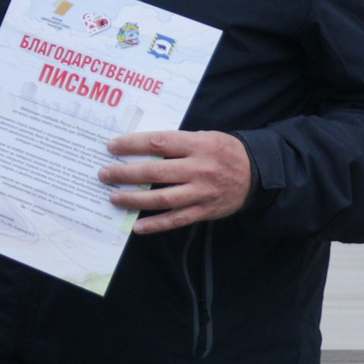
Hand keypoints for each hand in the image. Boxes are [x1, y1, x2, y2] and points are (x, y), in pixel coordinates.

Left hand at [101, 130, 253, 233]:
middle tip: (104, 173)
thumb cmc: (223, 151)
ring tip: (114, 197)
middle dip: (125, 173)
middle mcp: (199, 169)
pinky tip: (137, 227)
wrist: (259, 174)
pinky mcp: (205, 210)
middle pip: (155, 172)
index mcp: (198, 145)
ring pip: (163, 198)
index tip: (112, 147)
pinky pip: (177, 220)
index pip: (158, 143)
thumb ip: (176, 142)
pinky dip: (156, 225)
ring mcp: (202, 192)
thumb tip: (138, 146)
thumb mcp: (204, 137)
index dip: (132, 144)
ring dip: (135, 200)